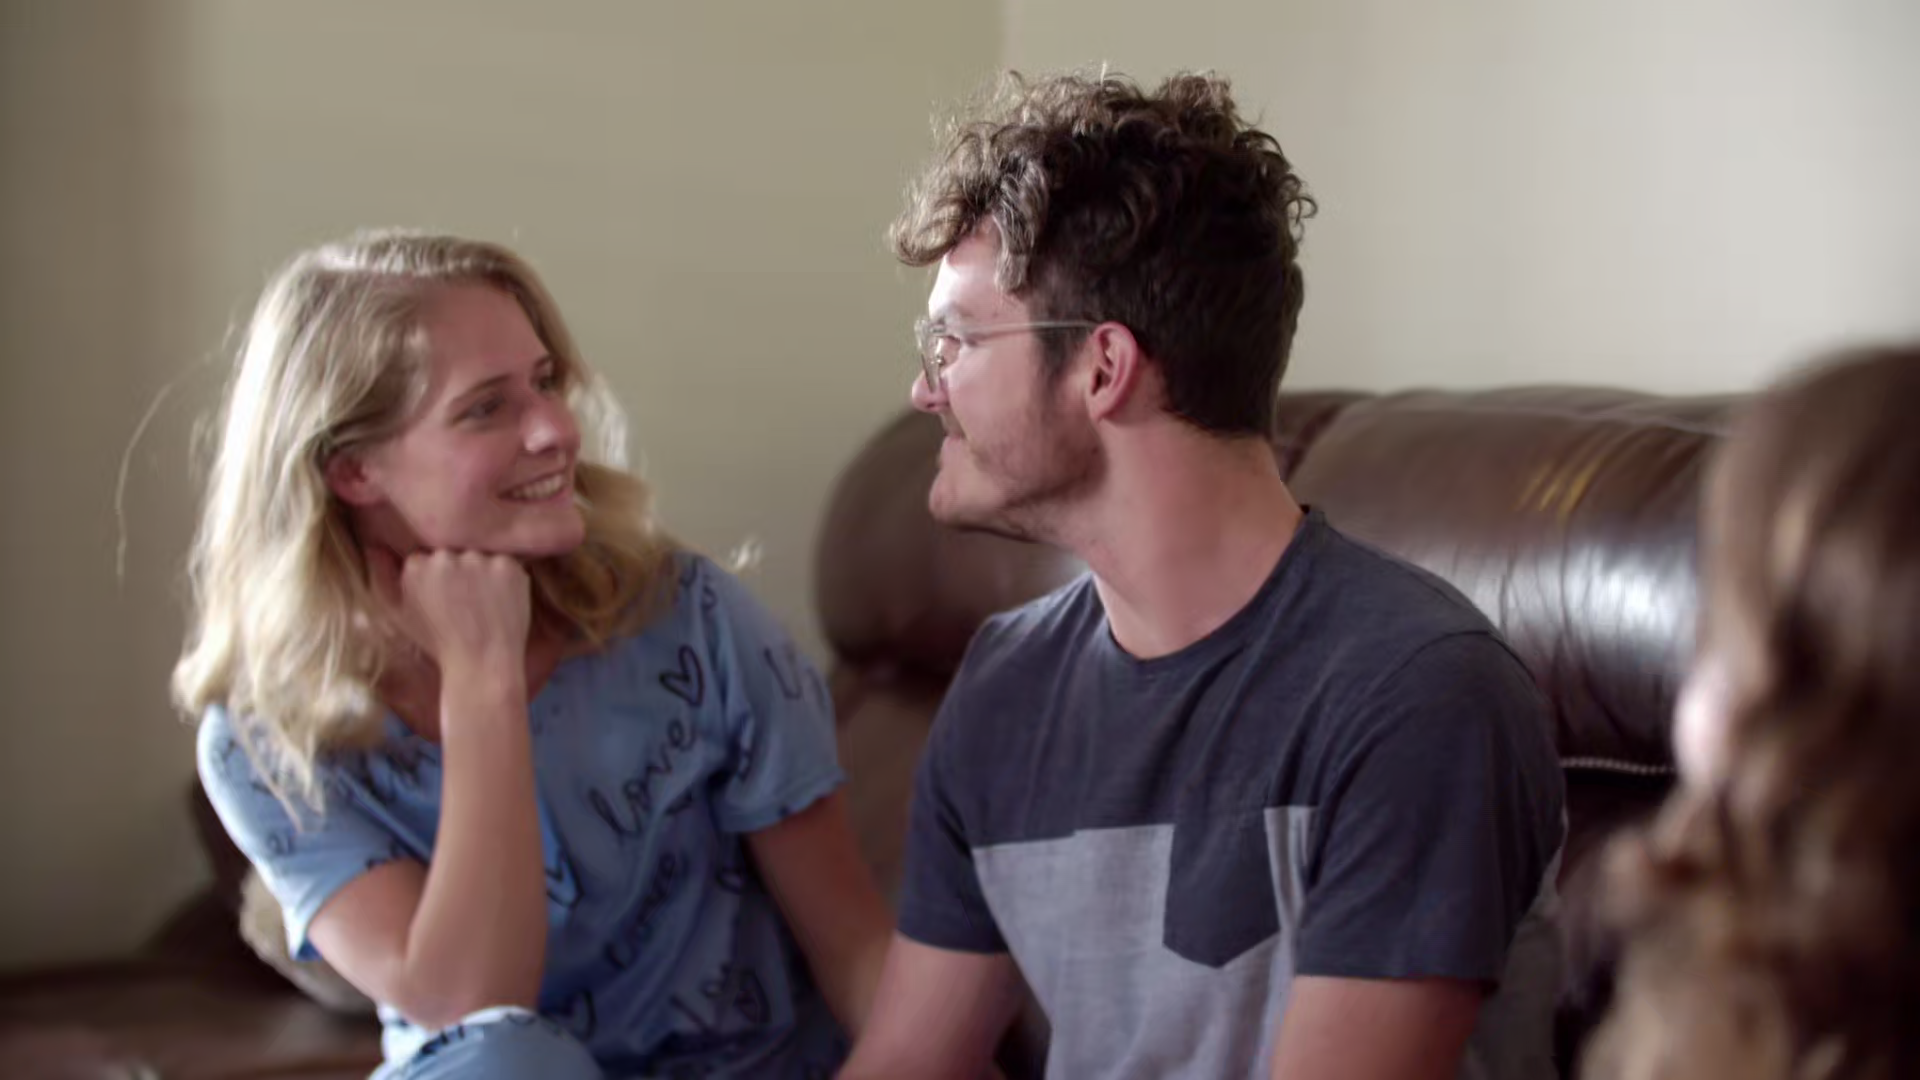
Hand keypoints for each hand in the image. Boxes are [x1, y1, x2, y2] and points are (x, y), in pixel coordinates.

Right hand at [366, 546, 530, 673]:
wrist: (482, 663)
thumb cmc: (439, 642)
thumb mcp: (399, 615)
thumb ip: (382, 578)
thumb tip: (373, 547)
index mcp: (416, 567)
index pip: (427, 558)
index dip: (438, 580)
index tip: (444, 601)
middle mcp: (445, 558)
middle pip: (453, 554)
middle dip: (460, 574)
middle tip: (466, 605)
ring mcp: (478, 560)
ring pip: (480, 556)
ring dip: (483, 574)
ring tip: (484, 606)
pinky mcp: (507, 565)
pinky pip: (505, 563)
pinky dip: (506, 580)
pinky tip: (500, 604)